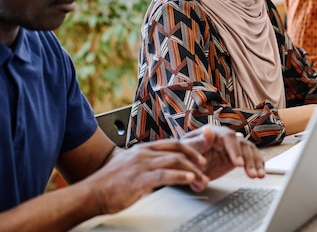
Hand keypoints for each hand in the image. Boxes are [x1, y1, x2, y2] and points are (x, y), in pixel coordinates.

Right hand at [84, 137, 212, 213]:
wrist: (90, 194)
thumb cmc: (108, 185)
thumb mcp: (129, 168)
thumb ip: (145, 166)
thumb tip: (161, 172)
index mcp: (142, 149)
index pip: (172, 143)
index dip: (189, 148)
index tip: (199, 157)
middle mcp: (144, 153)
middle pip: (177, 149)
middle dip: (195, 157)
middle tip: (204, 167)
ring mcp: (142, 164)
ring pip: (176, 160)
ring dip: (192, 170)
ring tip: (201, 179)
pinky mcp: (140, 178)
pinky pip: (166, 174)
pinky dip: (181, 176)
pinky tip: (190, 179)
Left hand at [181, 126, 264, 189]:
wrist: (187, 163)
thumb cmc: (185, 154)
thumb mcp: (188, 150)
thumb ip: (198, 142)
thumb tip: (208, 131)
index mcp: (214, 132)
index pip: (229, 137)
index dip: (235, 150)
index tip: (238, 164)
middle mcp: (226, 137)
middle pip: (242, 144)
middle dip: (248, 160)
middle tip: (251, 174)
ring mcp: (234, 146)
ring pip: (249, 151)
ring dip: (255, 163)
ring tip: (257, 176)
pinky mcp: (238, 156)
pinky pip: (252, 157)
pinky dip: (258, 165)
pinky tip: (261, 173)